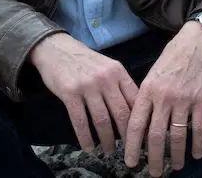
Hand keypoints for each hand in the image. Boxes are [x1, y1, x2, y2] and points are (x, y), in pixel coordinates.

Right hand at [29, 32, 138, 153]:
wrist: (58, 49)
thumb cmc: (86, 62)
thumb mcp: (108, 67)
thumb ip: (120, 85)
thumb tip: (136, 111)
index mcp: (119, 72)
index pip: (135, 100)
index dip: (141, 120)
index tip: (144, 135)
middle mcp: (106, 78)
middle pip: (121, 113)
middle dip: (127, 135)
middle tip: (129, 150)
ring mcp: (88, 86)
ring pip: (102, 120)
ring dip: (107, 140)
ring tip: (109, 152)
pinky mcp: (70, 93)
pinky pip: (80, 121)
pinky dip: (85, 138)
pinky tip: (89, 148)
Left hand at [124, 21, 201, 175]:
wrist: (198, 40)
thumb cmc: (174, 56)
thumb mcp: (153, 73)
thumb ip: (147, 97)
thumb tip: (142, 122)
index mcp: (148, 90)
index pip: (136, 124)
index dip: (132, 147)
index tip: (130, 162)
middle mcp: (164, 97)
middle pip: (156, 135)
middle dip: (154, 158)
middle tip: (154, 173)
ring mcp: (184, 99)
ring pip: (178, 135)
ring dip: (177, 155)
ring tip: (177, 166)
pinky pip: (200, 127)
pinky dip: (198, 143)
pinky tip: (197, 154)